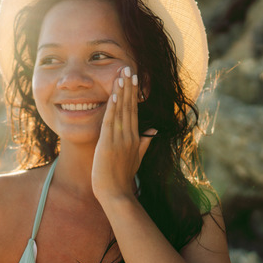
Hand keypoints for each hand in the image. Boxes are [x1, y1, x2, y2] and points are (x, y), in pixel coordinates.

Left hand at [92, 66, 155, 202]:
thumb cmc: (122, 178)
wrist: (116, 194)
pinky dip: (112, 109)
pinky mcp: (109, 144)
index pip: (134, 111)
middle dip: (128, 87)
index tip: (133, 78)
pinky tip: (113, 96)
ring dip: (121, 92)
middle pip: (130, 107)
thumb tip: (153, 130)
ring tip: (121, 74)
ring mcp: (120, 140)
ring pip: (121, 111)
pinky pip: (111, 122)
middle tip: (128, 68)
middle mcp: (130, 136)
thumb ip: (145, 143)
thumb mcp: (137, 159)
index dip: (133, 94)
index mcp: (136, 138)